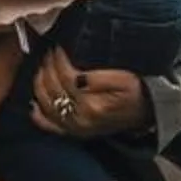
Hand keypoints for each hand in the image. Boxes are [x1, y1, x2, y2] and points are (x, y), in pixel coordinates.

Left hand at [29, 48, 154, 137]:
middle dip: (48, 67)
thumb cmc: (138, 93)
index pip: (65, 77)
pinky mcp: (74, 133)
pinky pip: (48, 125)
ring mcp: (75, 129)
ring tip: (44, 66)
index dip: (59, 60)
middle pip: (52, 89)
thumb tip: (75, 75)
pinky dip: (37, 113)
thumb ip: (99, 78)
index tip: (59, 47)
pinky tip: (33, 100)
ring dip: (40, 82)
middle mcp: (80, 120)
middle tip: (50, 52)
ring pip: (44, 103)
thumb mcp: (125, 80)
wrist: (147, 113)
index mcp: (92, 106)